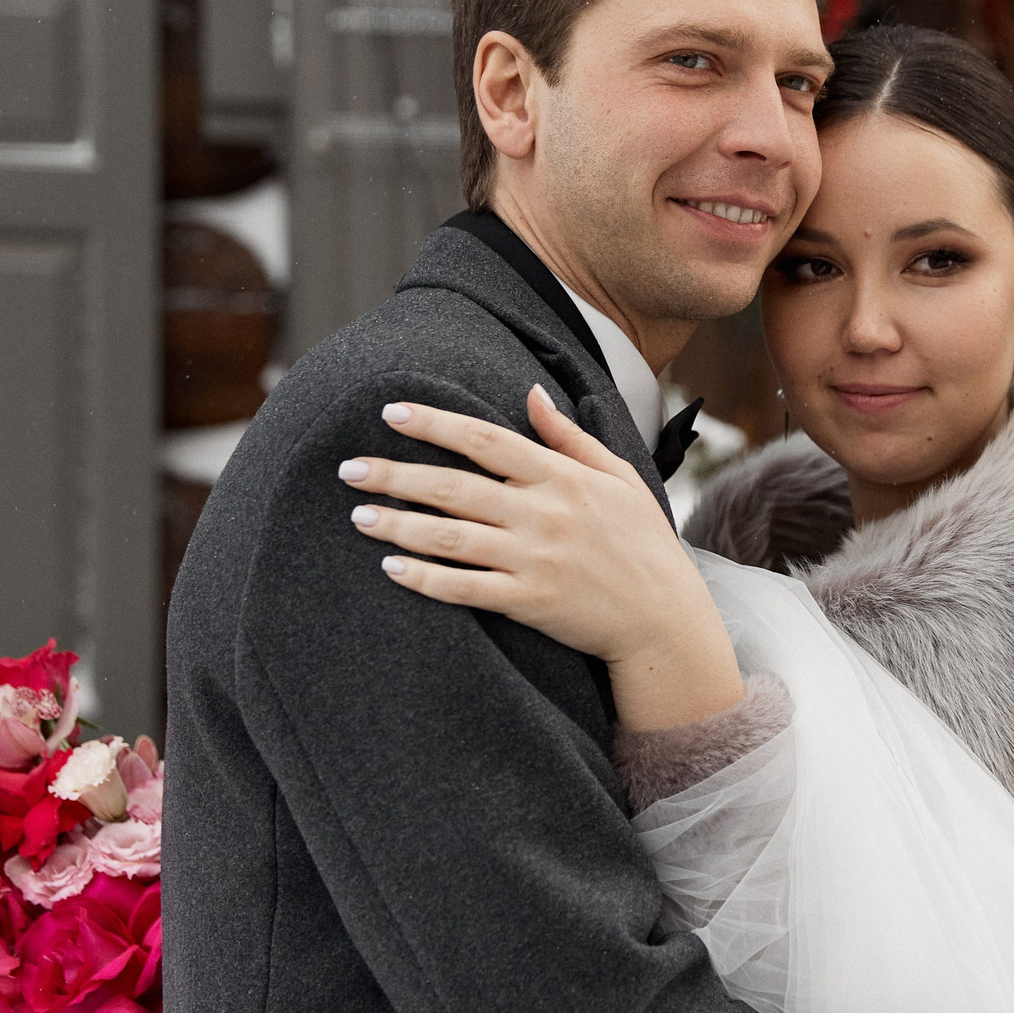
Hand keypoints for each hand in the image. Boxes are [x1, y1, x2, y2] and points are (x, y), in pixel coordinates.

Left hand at [340, 388, 746, 729]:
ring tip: (357, 515)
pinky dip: (426, 578)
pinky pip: (465, 588)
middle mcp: (542, 514)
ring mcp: (534, 560)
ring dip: (398, 524)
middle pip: (454, 486)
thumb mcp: (618, 478)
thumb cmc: (642, 543)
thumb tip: (530, 393)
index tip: (390, 413)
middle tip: (348, 468)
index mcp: (561, 478)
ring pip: (450, 537)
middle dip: (395, 474)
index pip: (486, 440)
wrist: (665, 619)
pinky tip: (391, 567)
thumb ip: (569, 437)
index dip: (435, 424)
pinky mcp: (529, 602)